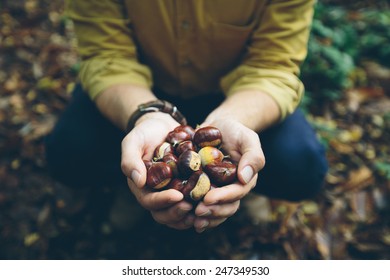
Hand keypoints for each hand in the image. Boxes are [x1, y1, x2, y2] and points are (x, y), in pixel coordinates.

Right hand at [121, 112, 194, 228]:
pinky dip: (200, 206)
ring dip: (189, 216)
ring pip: (178, 214)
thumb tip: (138, 181)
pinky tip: (212, 202)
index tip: (177, 196)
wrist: (162, 125)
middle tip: (191, 206)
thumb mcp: (133, 142)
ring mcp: (172, 192)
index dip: (163, 201)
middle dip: (177, 213)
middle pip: (164, 214)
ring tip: (203, 209)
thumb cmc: (144, 133)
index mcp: (142, 187)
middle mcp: (157, 194)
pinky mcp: (186, 187)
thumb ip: (130, 160)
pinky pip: (193, 202)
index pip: (149, 201)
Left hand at [192, 118, 264, 232]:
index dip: (223, 198)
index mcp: (244, 180)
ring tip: (191, 218)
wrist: (218, 126)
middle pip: (226, 207)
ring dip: (204, 217)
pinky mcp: (203, 187)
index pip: (237, 193)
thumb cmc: (235, 131)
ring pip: (214, 210)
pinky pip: (200, 203)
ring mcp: (217, 190)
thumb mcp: (248, 138)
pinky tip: (183, 215)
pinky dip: (193, 211)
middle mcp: (231, 189)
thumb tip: (244, 178)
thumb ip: (253, 156)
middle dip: (212, 211)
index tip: (208, 199)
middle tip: (197, 212)